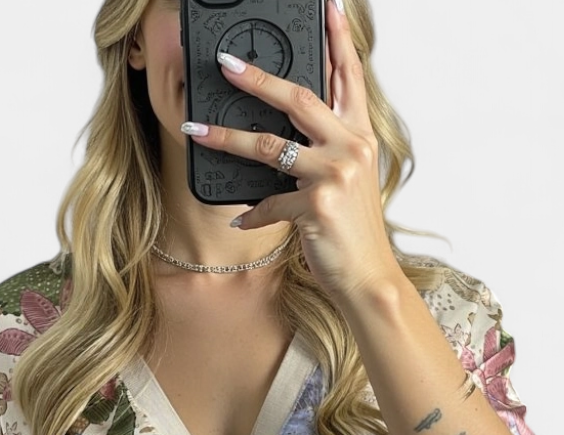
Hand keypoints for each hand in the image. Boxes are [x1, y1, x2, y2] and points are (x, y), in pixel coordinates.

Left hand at [182, 0, 402, 304]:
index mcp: (358, 137)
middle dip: (257, 78)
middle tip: (225, 63)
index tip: (326, 5)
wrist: (368, 279)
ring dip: (227, 138)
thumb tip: (283, 137)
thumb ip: (323, 152)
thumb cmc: (353, 232)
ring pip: (270, 146)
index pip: (347, 76)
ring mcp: (335, 176)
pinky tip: (241, 221)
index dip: (336, 38)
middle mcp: (351, 148)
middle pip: (298, 98)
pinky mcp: (317, 206)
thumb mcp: (347, 183)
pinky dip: (253, 214)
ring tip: (195, 130)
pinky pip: (270, 203)